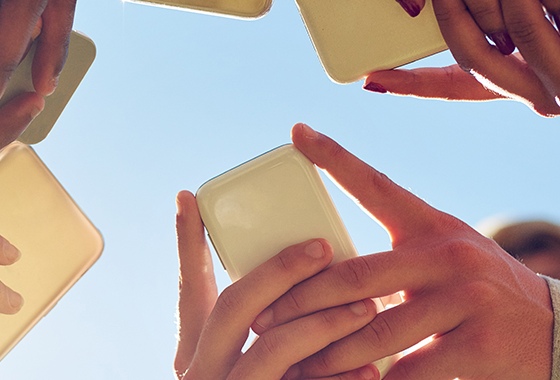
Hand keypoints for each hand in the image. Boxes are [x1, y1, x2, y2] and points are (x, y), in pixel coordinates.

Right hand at [173, 191, 379, 379]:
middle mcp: (201, 374)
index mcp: (195, 352)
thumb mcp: (260, 363)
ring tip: (366, 305)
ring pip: (273, 348)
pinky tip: (372, 372)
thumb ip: (267, 323)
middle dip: (281, 272)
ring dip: (323, 321)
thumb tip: (308, 261)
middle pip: (235, 307)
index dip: (187, 242)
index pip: (189, 287)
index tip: (191, 197)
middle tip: (322, 246)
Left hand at [249, 124, 552, 379]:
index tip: (296, 132)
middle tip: (263, 318)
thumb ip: (396, 258)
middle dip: (301, 302)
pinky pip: (407, 373)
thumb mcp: (447, 260)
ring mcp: (468, 300)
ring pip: (374, 331)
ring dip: (327, 355)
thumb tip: (319, 270)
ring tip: (294, 367)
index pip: (378, 184)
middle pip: (355, 276)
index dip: (335, 157)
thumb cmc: (483, 296)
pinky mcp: (480, 345)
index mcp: (434, 227)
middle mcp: (450, 255)